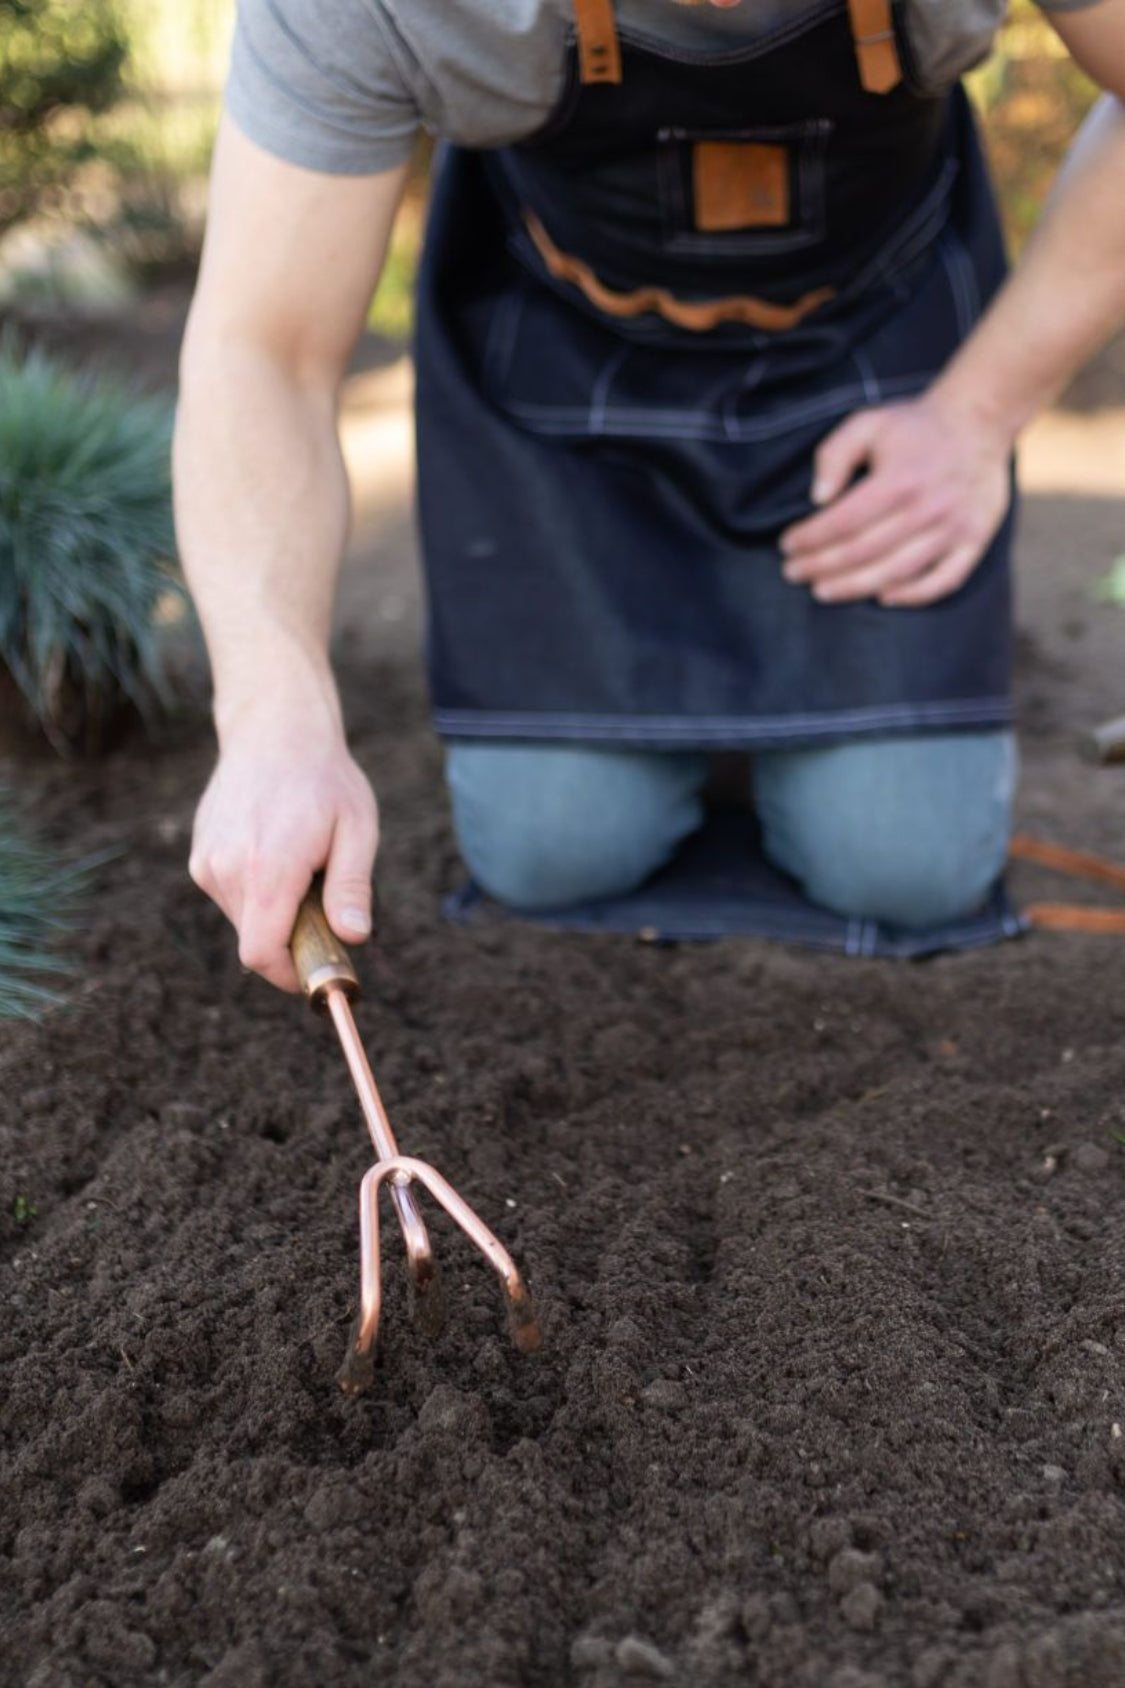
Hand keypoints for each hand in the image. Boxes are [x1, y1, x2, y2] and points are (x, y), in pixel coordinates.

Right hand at [189, 697, 379, 991]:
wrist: (275, 730)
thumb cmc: (325, 780)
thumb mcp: (357, 831)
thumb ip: (352, 888)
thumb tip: (354, 937)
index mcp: (268, 869)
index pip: (261, 954)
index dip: (288, 975)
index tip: (315, 971)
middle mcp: (227, 869)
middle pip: (254, 940)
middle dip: (289, 939)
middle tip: (322, 905)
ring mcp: (207, 862)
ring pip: (242, 919)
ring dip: (272, 912)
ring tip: (299, 865)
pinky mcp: (199, 855)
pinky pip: (229, 894)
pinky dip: (254, 890)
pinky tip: (274, 850)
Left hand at [778, 390, 1012, 607]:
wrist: (979, 420)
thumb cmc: (914, 426)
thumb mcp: (868, 423)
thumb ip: (835, 454)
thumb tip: (818, 498)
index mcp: (899, 480)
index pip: (842, 523)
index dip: (810, 539)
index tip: (787, 546)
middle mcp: (927, 508)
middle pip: (863, 553)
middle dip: (821, 567)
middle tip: (794, 573)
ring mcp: (954, 528)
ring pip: (897, 572)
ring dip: (854, 587)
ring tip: (822, 590)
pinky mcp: (975, 540)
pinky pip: (945, 581)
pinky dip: (914, 595)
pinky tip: (884, 597)